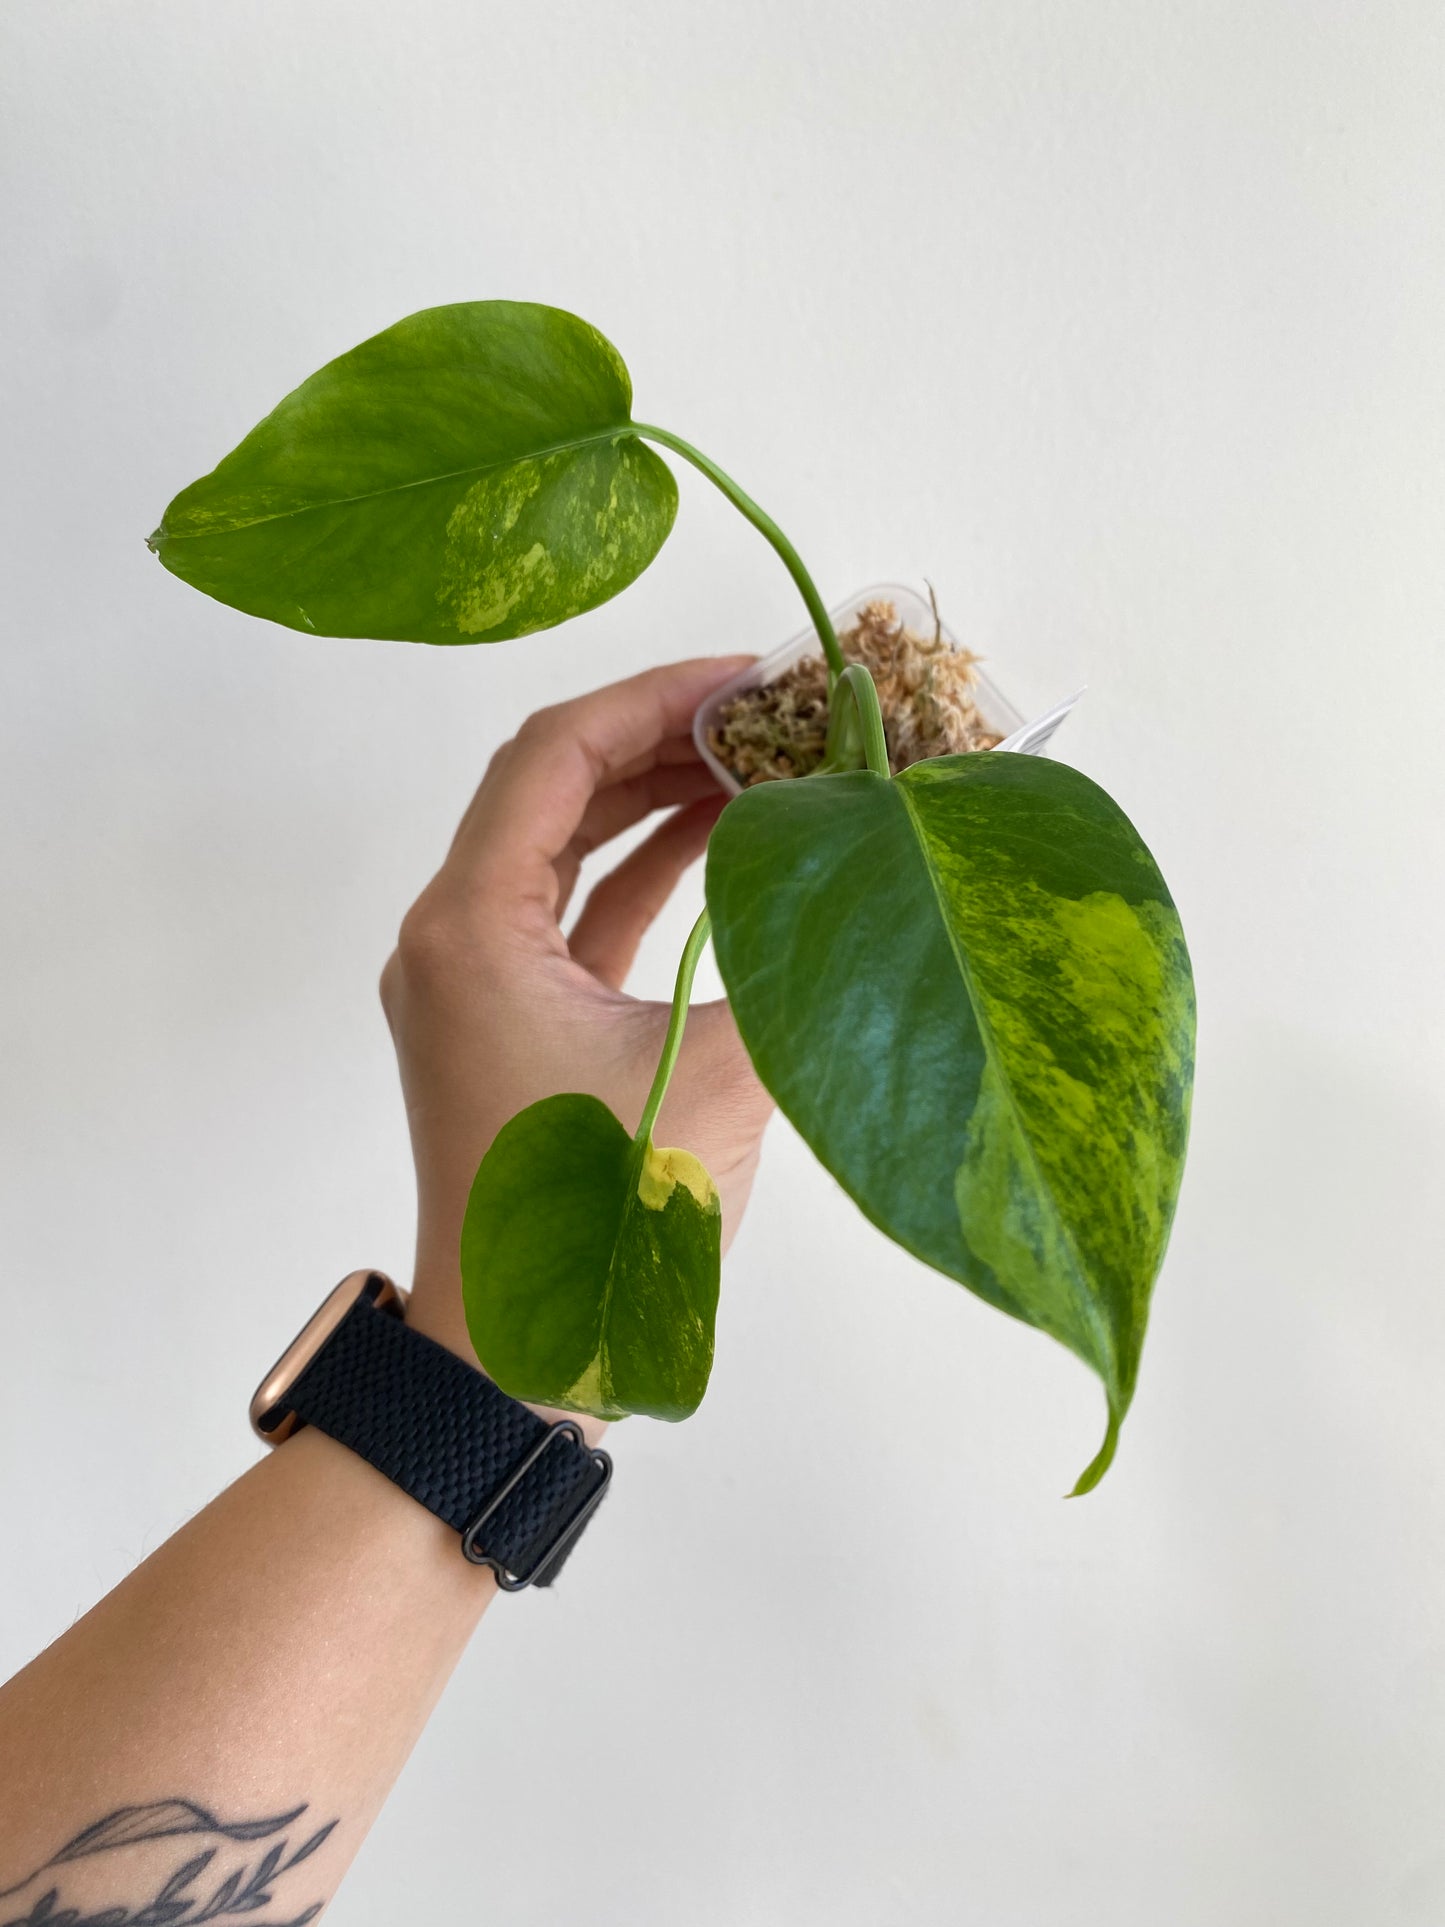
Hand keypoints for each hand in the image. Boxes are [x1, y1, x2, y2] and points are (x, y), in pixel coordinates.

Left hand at [379, 656, 774, 1390]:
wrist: (517, 1360)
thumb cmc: (596, 1230)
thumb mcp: (721, 1081)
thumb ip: (799, 968)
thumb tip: (878, 883)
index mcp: (472, 927)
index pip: (555, 753)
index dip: (655, 695)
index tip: (750, 675)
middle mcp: (453, 935)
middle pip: (555, 785)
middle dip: (664, 737)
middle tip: (773, 711)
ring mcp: (474, 980)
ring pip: (565, 846)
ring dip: (658, 800)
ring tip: (765, 763)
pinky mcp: (508, 1022)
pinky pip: (575, 913)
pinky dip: (645, 872)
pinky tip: (726, 843)